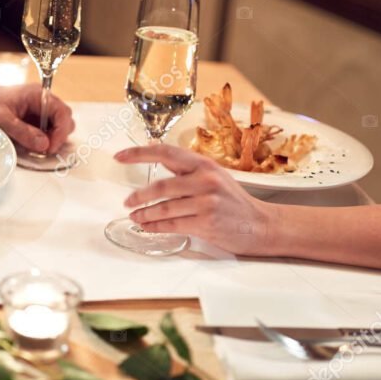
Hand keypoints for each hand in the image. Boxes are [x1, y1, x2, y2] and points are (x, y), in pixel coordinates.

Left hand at [0, 79, 74, 153]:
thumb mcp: (1, 118)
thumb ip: (22, 131)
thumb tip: (44, 144)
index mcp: (38, 95)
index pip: (62, 112)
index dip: (61, 132)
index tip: (51, 147)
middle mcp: (42, 101)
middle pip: (64, 120)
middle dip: (58, 137)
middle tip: (44, 150)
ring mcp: (39, 110)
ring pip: (58, 127)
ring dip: (51, 139)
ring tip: (36, 148)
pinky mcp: (34, 119)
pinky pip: (47, 131)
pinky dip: (44, 140)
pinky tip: (32, 145)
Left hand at [114, 143, 273, 255]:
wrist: (261, 225)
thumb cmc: (234, 202)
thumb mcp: (214, 177)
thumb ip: (187, 170)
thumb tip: (156, 160)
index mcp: (204, 164)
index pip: (165, 153)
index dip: (139, 153)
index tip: (120, 156)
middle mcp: (205, 180)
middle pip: (161, 185)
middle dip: (139, 195)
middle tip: (127, 201)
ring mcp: (206, 202)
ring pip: (164, 207)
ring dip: (145, 213)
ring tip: (135, 216)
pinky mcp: (206, 223)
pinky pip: (172, 224)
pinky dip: (155, 226)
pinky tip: (147, 226)